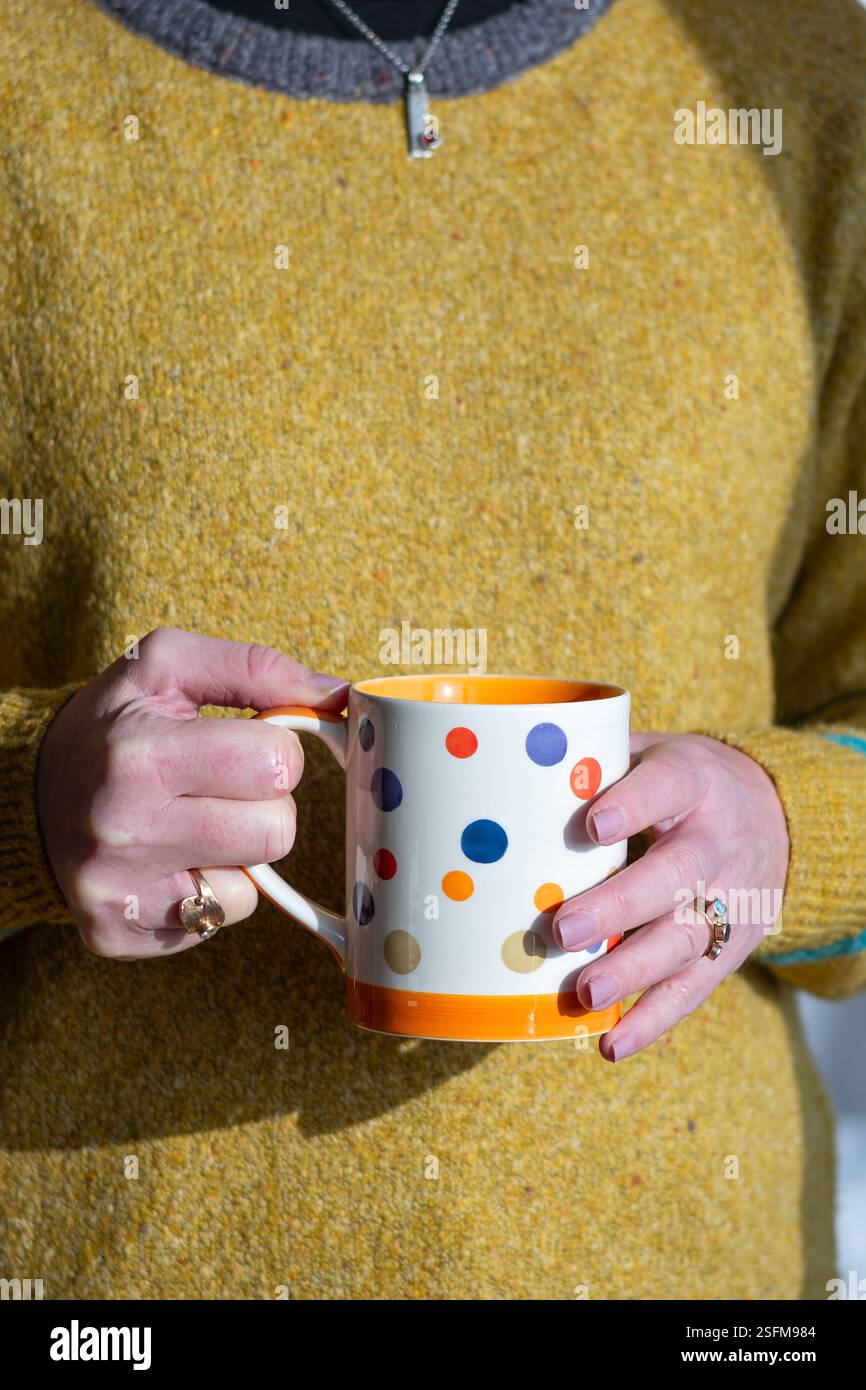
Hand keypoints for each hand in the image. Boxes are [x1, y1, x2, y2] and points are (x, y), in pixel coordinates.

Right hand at [36, 627, 347, 958]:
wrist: (28, 791)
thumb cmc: (112, 723)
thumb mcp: (167, 667)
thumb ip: (259, 670)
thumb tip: (341, 697)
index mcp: (139, 756)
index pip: (275, 764)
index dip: (277, 750)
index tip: (246, 745)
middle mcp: (124, 832)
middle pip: (275, 832)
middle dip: (265, 804)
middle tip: (221, 787)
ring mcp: (120, 893)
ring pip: (251, 889)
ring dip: (239, 854)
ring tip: (190, 823)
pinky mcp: (119, 936)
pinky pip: (216, 923)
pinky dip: (208, 891)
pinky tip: (169, 860)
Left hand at [553, 733, 789, 1060]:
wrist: (781, 818)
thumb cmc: (683, 784)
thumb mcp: (654, 752)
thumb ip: (596, 762)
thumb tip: (506, 771)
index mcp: (693, 782)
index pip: (667, 788)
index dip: (634, 805)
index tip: (594, 825)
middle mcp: (716, 843)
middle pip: (675, 876)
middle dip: (619, 906)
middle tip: (564, 929)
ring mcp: (728, 900)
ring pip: (685, 939)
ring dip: (633, 971)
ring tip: (586, 993)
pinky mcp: (729, 948)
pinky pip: (694, 988)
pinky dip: (653, 1020)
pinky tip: (611, 1043)